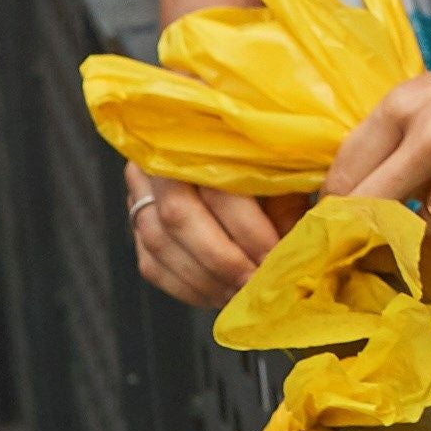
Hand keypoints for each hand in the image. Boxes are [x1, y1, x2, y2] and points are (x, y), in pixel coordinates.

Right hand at [128, 159, 291, 308]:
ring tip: (240, 294)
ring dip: (204, 278)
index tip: (275, 259)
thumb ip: (287, 203)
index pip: (218, 188)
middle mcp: (161, 159)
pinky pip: (152, 264)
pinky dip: (186, 287)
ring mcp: (141, 190)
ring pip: (159, 242)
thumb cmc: (270, 160)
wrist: (232, 150)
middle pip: (177, 216)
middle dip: (222, 260)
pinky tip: (217, 296)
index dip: (249, 231)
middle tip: (255, 283)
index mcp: (200, 134)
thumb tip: (293, 244)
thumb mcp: (286, 171)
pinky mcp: (137, 220)